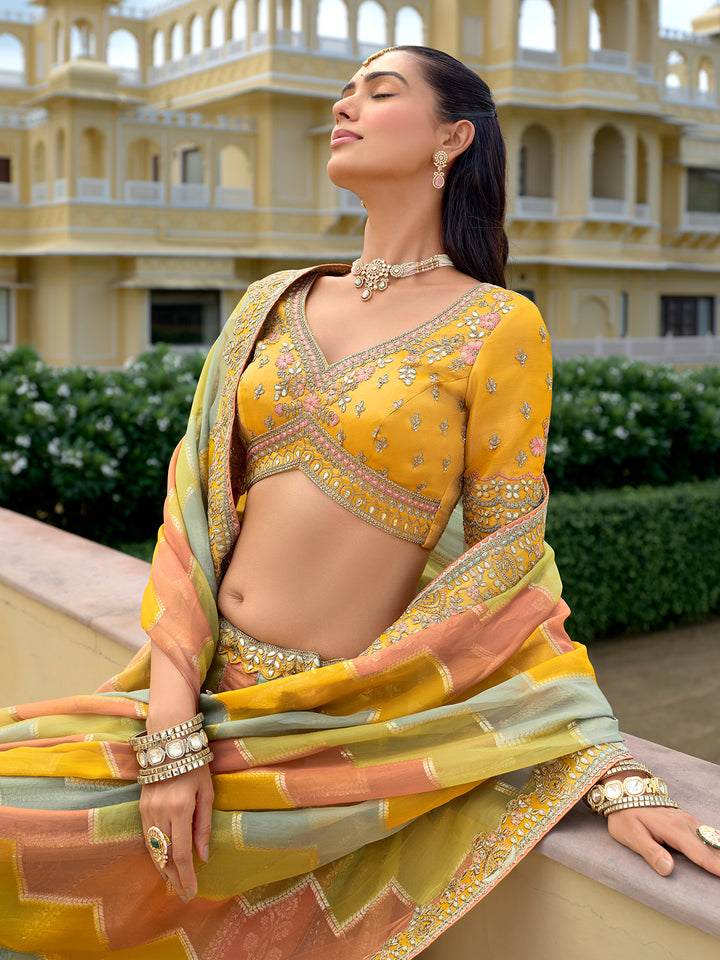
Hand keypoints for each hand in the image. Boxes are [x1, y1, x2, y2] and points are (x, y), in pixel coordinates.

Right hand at [139, 764, 213, 900]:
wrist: (169, 742)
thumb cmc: (195, 765)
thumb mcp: (207, 793)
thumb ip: (204, 826)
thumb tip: (203, 857)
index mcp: (180, 808)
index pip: (181, 853)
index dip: (186, 876)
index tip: (192, 891)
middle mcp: (161, 812)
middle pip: (165, 856)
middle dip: (174, 878)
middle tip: (183, 894)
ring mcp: (147, 810)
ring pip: (153, 849)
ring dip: (163, 869)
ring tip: (174, 883)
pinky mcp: (141, 807)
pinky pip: (147, 837)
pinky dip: (155, 853)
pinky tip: (162, 862)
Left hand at [607, 806, 719, 877]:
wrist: (622, 793)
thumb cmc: (625, 816)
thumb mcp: (631, 835)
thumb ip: (651, 852)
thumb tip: (668, 869)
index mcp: (673, 829)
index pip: (699, 853)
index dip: (715, 866)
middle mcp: (684, 823)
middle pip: (709, 847)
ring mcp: (686, 819)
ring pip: (710, 838)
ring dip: (719, 852)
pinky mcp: (685, 819)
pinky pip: (705, 833)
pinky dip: (715, 843)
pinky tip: (718, 851)